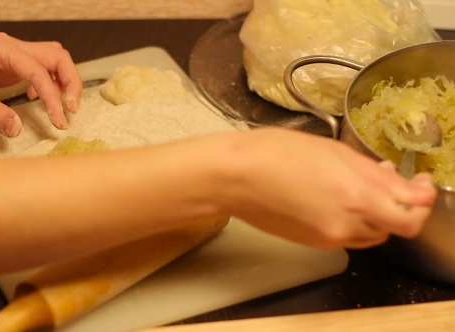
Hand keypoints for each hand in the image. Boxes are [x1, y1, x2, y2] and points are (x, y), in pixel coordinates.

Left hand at [0, 33, 82, 136]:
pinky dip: (48, 83)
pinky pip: (39, 69)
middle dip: (70, 81)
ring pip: (51, 59)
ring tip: (65, 105)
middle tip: (72, 109)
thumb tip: (18, 130)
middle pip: (56, 56)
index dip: (53, 96)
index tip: (58, 119)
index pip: (39, 71)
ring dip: (63, 80)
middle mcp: (11, 47)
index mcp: (2, 48)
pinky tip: (38, 101)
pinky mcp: (9, 65)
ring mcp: (11, 54)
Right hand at [210, 128, 436, 248]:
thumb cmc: (274, 153)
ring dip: (378, 216)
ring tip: (364, 190)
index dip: (424, 200)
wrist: (235, 177)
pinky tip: (338, 199)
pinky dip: (353, 222)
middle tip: (398, 185)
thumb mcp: (331, 150)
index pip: (411, 214)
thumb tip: (394, 180)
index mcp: (355, 196)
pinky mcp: (312, 242)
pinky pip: (346, 237)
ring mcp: (328, 237)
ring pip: (371, 235)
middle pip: (394, 228)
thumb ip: (370, 170)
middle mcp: (346, 223)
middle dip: (402, 207)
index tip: (421, 183)